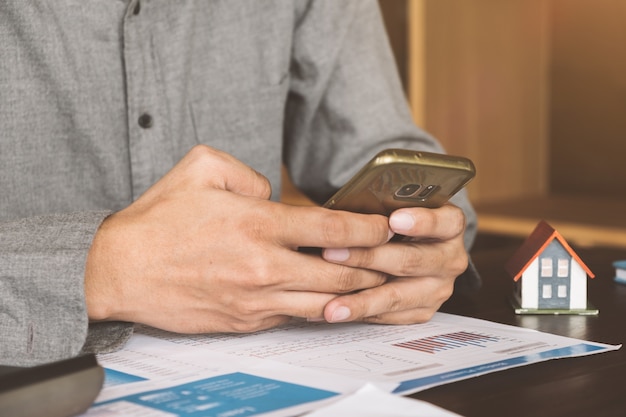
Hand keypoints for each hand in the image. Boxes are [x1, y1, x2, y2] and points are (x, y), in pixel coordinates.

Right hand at [84, 145, 390, 333]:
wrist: (120, 271)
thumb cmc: (159, 220)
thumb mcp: (201, 167)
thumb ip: (249, 173)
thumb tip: (273, 195)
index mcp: (258, 225)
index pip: (333, 231)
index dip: (368, 229)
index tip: (386, 226)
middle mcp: (264, 267)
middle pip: (340, 274)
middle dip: (375, 267)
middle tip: (395, 259)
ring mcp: (257, 300)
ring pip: (325, 303)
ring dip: (356, 295)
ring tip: (378, 284)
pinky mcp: (246, 321)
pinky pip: (294, 317)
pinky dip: (319, 309)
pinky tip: (333, 301)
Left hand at [321, 204, 467, 323]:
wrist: (414, 248)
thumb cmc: (397, 219)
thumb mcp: (398, 206)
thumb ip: (383, 208)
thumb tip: (349, 212)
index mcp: (451, 226)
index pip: (444, 222)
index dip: (421, 222)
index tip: (393, 220)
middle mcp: (450, 260)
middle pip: (410, 261)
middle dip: (368, 257)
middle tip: (332, 253)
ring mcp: (439, 289)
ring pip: (397, 296)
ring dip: (360, 300)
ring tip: (331, 305)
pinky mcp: (423, 311)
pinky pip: (389, 316)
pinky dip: (357, 314)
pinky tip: (330, 311)